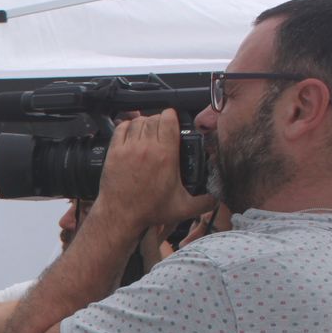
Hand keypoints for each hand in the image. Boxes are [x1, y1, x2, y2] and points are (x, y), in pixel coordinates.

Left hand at [98, 110, 211, 229]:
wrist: (120, 216)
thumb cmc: (148, 211)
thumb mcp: (183, 208)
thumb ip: (204, 202)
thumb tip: (217, 199)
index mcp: (166, 155)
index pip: (169, 120)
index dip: (172, 116)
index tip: (173, 121)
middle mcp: (147, 148)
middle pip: (154, 118)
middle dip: (159, 120)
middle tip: (161, 129)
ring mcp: (128, 149)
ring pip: (137, 122)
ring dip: (144, 122)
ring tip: (148, 131)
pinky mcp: (114, 152)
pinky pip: (120, 128)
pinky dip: (127, 126)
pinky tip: (131, 132)